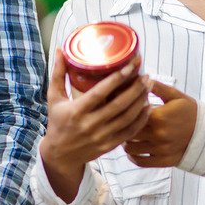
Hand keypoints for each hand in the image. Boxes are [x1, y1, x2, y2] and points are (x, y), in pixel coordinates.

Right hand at [40, 49, 152, 199]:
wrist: (60, 155)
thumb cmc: (57, 122)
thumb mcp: (54, 98)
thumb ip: (58, 74)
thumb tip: (60, 50)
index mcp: (76, 111)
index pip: (99, 93)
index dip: (116, 79)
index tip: (130, 66)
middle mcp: (90, 125)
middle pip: (118, 105)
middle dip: (135, 88)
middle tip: (146, 75)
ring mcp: (101, 136)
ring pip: (127, 118)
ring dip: (141, 101)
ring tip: (149, 86)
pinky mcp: (109, 145)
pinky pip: (129, 132)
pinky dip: (141, 119)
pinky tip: (148, 106)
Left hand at [123, 81, 196, 168]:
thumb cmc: (190, 112)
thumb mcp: (176, 96)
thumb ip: (157, 87)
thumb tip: (141, 78)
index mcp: (160, 117)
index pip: (132, 114)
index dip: (125, 110)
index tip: (122, 107)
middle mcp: (159, 135)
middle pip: (128, 131)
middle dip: (123, 126)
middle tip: (121, 121)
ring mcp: (160, 150)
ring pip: (130, 148)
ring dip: (126, 141)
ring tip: (127, 134)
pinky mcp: (163, 161)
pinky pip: (140, 161)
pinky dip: (132, 156)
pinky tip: (133, 148)